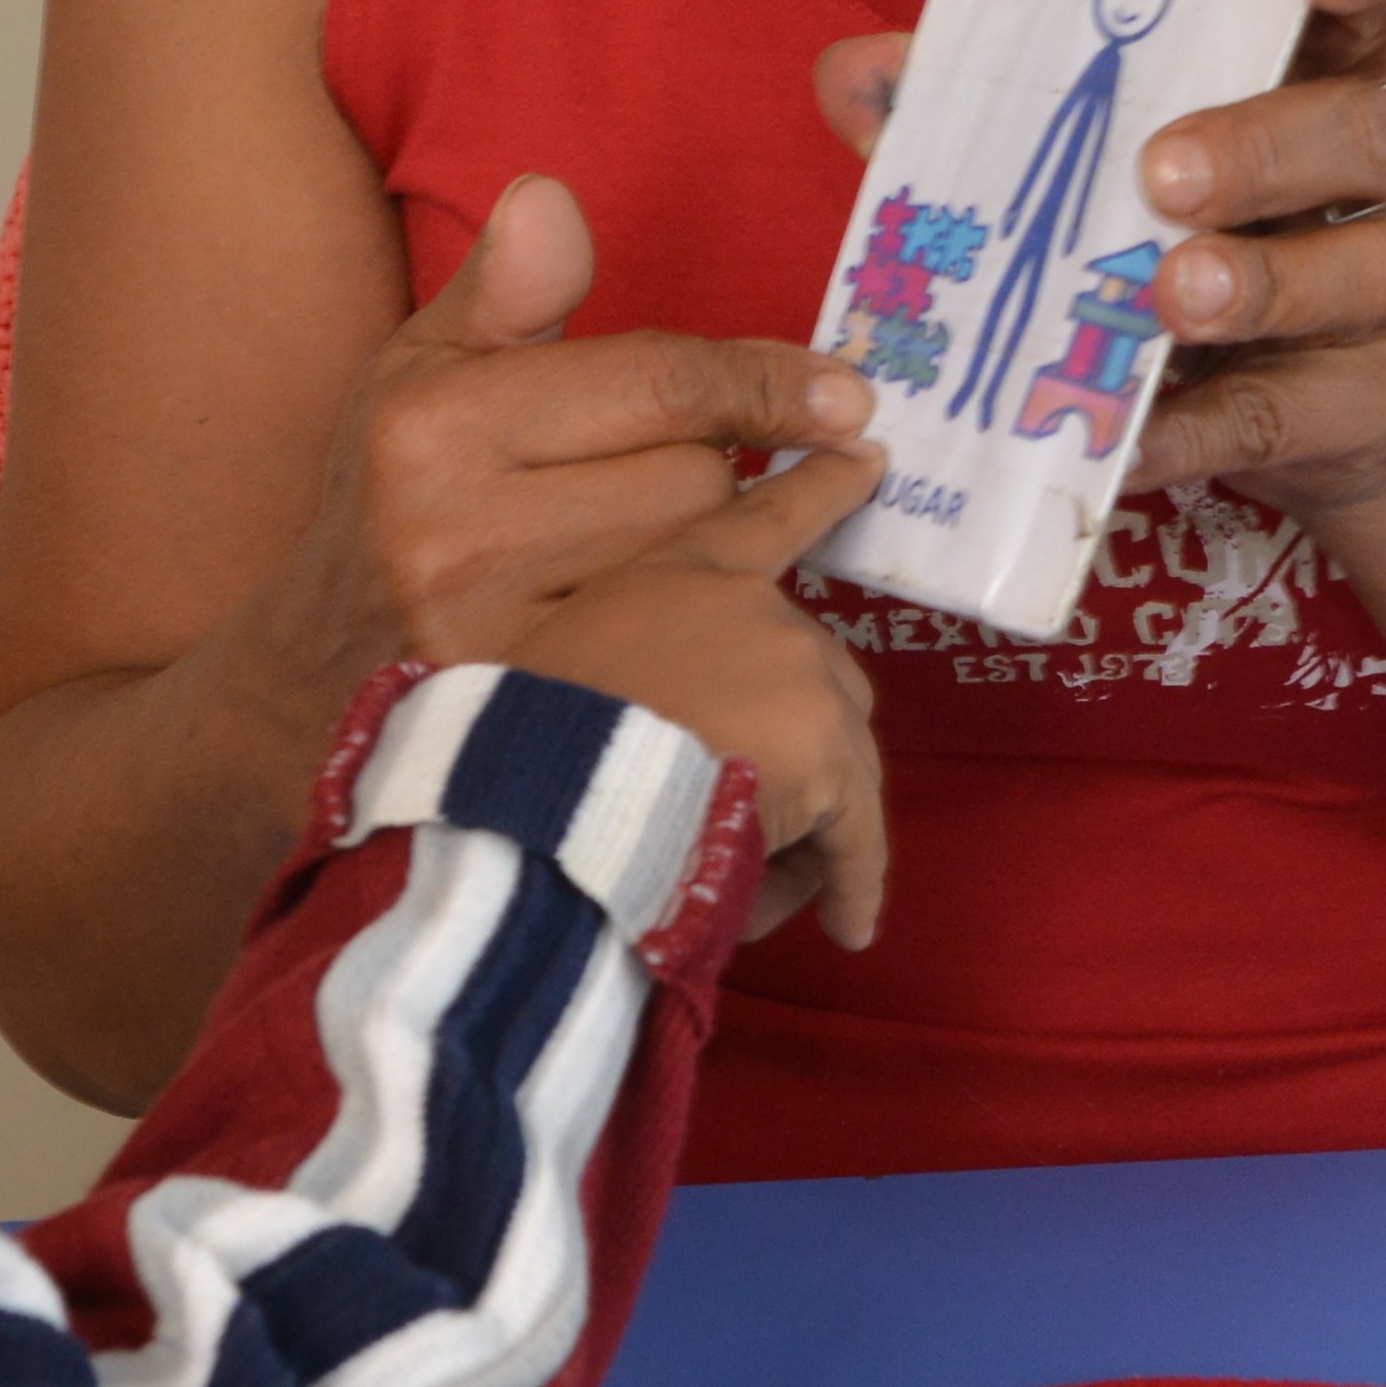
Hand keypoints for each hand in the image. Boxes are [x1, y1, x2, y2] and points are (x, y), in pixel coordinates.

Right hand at [273, 171, 875, 682]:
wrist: (324, 678)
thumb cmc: (396, 500)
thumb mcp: (424, 373)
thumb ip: (507, 290)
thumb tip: (551, 199)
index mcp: (433, 427)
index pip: (656, 385)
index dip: (765, 382)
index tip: (846, 392)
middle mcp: (456, 537)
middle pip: (693, 480)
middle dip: (720, 467)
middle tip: (699, 475)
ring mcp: (500, 642)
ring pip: (700, 567)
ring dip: (720, 547)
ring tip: (689, 541)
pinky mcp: (542, 717)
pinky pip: (691, 648)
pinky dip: (716, 619)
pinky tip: (718, 608)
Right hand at [515, 442, 898, 950]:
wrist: (537, 806)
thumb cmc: (516, 749)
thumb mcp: (552, 676)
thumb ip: (613, 676)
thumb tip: (644, 744)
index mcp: (673, 574)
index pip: (761, 518)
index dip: (817, 489)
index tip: (869, 458)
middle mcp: (749, 606)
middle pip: (816, 682)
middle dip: (791, 756)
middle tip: (737, 818)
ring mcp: (797, 673)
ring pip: (835, 768)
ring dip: (798, 827)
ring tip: (737, 883)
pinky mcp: (826, 752)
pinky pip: (855, 838)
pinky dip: (851, 884)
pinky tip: (848, 928)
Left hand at [815, 0, 1385, 525]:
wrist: (1339, 431)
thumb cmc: (1213, 249)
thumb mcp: (1122, 172)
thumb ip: (995, 116)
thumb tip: (855, 73)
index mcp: (1329, 84)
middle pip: (1366, 130)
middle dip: (1263, 144)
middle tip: (1163, 171)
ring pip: (1362, 272)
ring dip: (1258, 282)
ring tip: (1169, 294)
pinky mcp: (1378, 407)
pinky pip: (1284, 416)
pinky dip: (1196, 430)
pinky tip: (1126, 440)